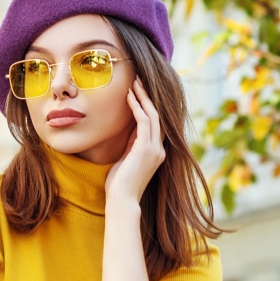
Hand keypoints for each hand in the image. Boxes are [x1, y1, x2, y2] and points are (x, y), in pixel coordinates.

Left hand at [105, 78, 165, 203]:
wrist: (122, 200)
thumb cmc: (119, 184)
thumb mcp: (127, 160)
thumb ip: (132, 145)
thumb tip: (130, 129)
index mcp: (156, 153)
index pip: (156, 125)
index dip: (149, 106)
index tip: (139, 92)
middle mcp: (159, 150)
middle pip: (158, 116)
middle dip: (148, 96)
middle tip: (139, 80)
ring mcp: (155, 150)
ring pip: (153, 115)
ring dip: (143, 97)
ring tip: (134, 83)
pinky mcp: (146, 148)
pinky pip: (144, 121)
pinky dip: (137, 107)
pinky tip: (129, 96)